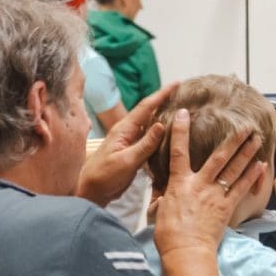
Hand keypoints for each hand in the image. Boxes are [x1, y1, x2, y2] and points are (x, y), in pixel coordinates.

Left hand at [75, 84, 175, 205]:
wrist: (91, 192)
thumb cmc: (104, 176)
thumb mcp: (127, 161)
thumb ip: (145, 144)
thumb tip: (162, 124)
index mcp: (124, 129)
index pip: (146, 107)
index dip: (162, 94)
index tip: (177, 84)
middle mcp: (128, 131)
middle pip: (149, 111)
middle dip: (165, 99)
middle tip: (183, 92)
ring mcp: (130, 140)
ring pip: (150, 123)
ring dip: (164, 114)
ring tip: (181, 107)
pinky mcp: (133, 151)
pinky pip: (150, 136)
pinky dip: (161, 131)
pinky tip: (170, 131)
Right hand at [154, 108, 263, 259]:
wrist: (186, 253)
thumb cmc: (169, 235)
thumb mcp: (160, 211)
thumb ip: (165, 197)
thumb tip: (165, 194)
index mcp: (180, 183)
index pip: (178, 151)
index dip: (180, 131)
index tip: (184, 113)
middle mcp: (199, 184)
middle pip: (218, 157)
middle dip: (232, 140)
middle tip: (244, 126)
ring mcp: (215, 194)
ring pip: (234, 169)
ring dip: (247, 153)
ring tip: (256, 139)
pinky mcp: (227, 207)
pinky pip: (242, 188)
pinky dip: (252, 175)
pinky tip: (261, 165)